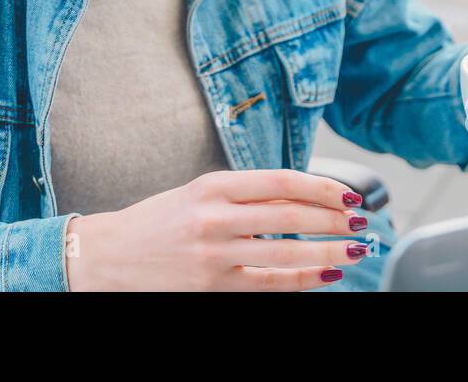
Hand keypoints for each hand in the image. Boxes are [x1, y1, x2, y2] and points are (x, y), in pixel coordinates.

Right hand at [63, 169, 371, 290]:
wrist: (106, 258)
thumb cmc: (155, 224)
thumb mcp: (196, 194)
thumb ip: (243, 195)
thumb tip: (299, 198)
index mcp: (212, 185)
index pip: (281, 181)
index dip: (322, 188)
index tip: (348, 194)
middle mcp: (214, 217)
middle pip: (291, 216)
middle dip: (334, 220)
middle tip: (362, 223)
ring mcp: (214, 255)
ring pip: (287, 252)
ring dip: (329, 251)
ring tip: (354, 249)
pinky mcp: (212, 287)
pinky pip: (270, 284)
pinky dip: (303, 279)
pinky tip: (325, 275)